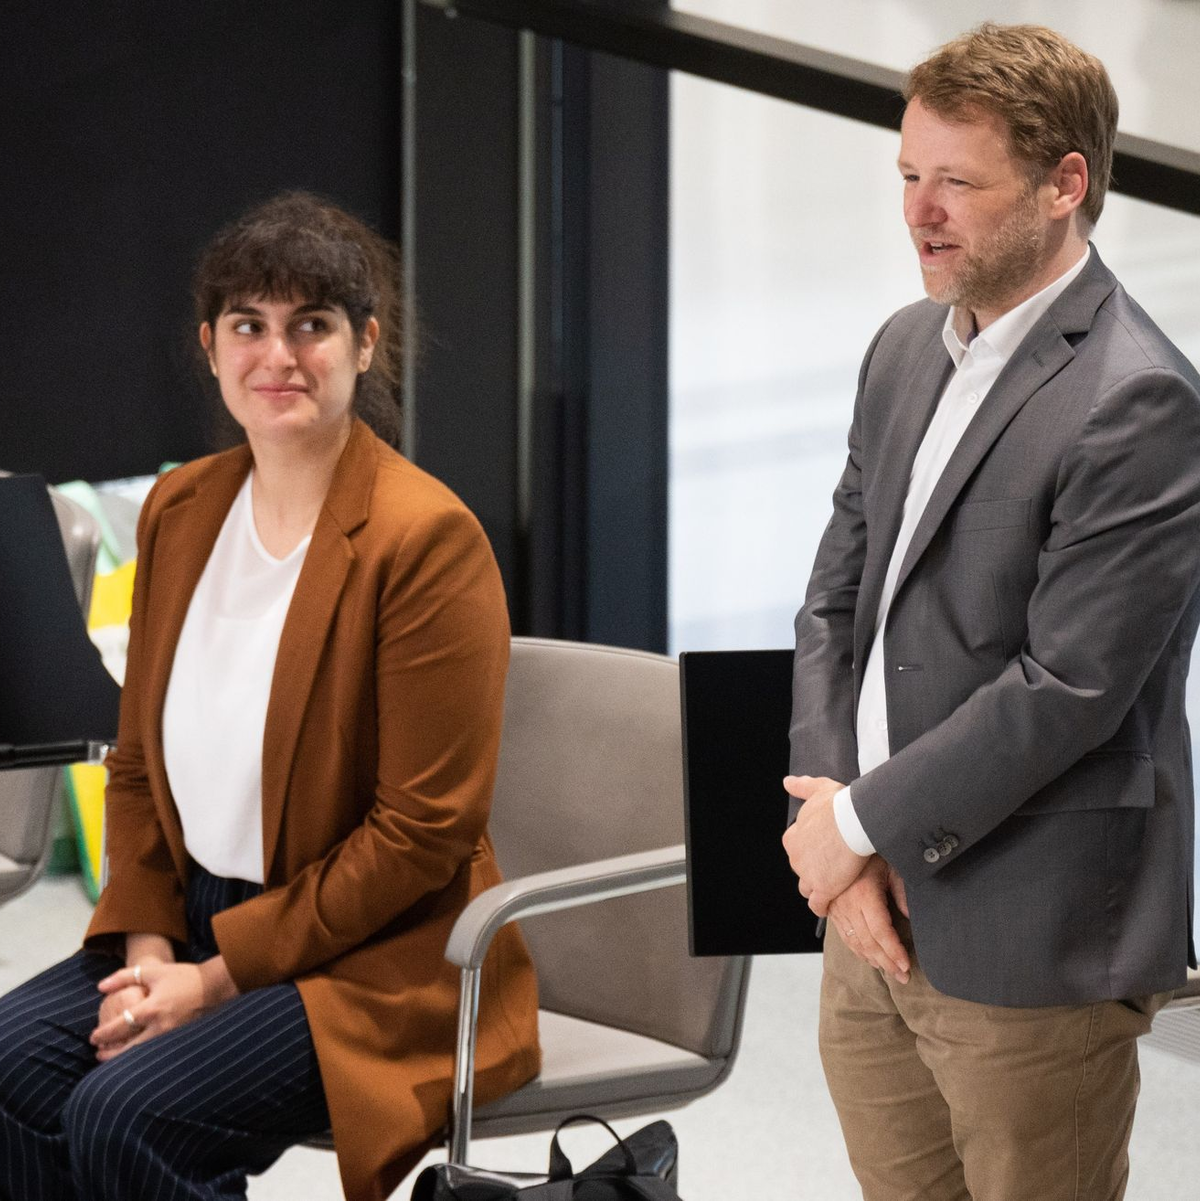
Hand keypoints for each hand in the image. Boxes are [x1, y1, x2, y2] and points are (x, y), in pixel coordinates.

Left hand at [91, 957, 237, 1061]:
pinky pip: (155, 1052)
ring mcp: (171, 1036)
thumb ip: (125, 977)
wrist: (217, 985)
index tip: (93, 1037)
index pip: (120, 1026)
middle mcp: (160, 1027)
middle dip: (110, 1053)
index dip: (103, 1034)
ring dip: (124, 1058)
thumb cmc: (185, 977)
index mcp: (152, 1009)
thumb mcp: (154, 972)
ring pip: (141, 1054)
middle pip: (128, 1049)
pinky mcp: (180, 1041)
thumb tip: (101, 987)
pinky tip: (136, 1056)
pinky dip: (142, 1056)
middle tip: (98, 1053)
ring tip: (113, 1058)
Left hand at [781, 775, 868, 916]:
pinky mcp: (823, 889)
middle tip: (832, 867)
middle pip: (801, 870)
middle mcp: (795, 858)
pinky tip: (831, 904)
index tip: (823, 850)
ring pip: (807, 888)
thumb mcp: (817, 789)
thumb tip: (787, 782)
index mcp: (793, 837)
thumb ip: (801, 787)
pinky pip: (818, 905)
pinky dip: (823, 906)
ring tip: (833, 886)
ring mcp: (807, 875)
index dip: (810, 852)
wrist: (853, 821)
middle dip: (814, 870)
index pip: (796, 849)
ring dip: (817, 888)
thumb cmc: (838, 804)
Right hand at [828, 857, 910, 982]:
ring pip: (855, 941)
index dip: (893, 951)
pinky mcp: (833, 907)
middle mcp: (848, 903)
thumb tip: (908, 916)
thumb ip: (901, 891)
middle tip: (902, 977)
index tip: (906, 964)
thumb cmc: (868, 849)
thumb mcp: (891, 866)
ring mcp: (838, 906)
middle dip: (887, 962)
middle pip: (868, 941)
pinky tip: (869, 957)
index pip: (881, 931)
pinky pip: (844, 934)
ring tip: (889, 971)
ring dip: (873, 959)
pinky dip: (857, 949)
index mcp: (864, 894)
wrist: (842, 836)